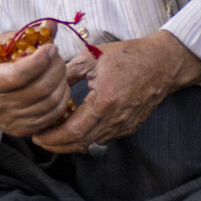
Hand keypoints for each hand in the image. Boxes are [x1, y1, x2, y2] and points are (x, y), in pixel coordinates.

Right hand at [0, 26, 72, 139]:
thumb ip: (23, 35)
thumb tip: (50, 25)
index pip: (18, 75)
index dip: (40, 59)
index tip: (50, 47)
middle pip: (40, 88)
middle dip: (55, 67)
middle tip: (56, 56)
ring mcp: (10, 121)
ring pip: (51, 102)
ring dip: (61, 81)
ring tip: (57, 69)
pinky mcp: (24, 130)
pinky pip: (54, 114)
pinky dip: (61, 97)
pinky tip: (56, 85)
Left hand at [33, 30, 200, 152]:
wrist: (164, 63)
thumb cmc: (128, 56)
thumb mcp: (92, 57)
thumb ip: (66, 73)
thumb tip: (44, 83)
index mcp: (104, 102)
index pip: (72, 132)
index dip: (52, 137)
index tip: (36, 134)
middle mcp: (115, 120)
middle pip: (79, 144)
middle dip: (56, 145)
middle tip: (39, 139)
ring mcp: (124, 126)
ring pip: (90, 144)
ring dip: (69, 143)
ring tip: (52, 134)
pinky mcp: (129, 127)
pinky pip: (102, 138)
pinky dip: (85, 137)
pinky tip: (73, 128)